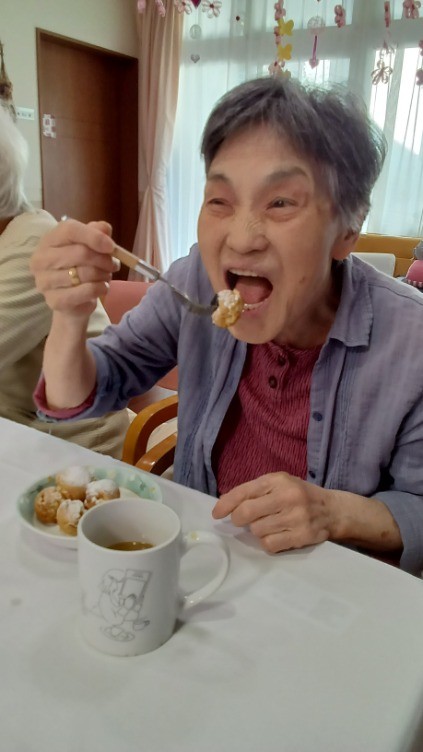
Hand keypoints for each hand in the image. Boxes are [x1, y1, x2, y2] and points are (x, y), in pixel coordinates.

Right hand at [30, 218, 119, 317]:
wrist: (71, 300)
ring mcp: (45, 282)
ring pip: (85, 273)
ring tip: (106, 276)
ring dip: (104, 275)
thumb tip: (104, 228)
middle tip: (113, 265)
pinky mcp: (55, 301)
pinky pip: (87, 291)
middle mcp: (41, 259)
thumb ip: (96, 233)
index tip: (111, 246)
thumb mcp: (88, 246)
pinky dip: (100, 289)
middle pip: (81, 253)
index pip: (69, 230)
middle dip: (104, 259)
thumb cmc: (79, 267)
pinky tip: (102, 288)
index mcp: (48, 240)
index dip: (94, 236)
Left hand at [212, 472, 334, 553]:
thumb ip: (256, 491)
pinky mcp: (302, 536)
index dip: (226, 504)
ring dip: (257, 531)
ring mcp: (296, 517)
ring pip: (257, 531)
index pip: (245, 491)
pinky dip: (269, 542)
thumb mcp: (281, 484)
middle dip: (238, 519)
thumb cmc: (300, 496)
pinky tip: (278, 535)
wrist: (334, 510)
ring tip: (270, 525)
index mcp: (278, 480)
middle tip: (241, 521)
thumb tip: (225, 504)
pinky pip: (270, 545)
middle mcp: (287, 496)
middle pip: (246, 513)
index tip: (216, 514)